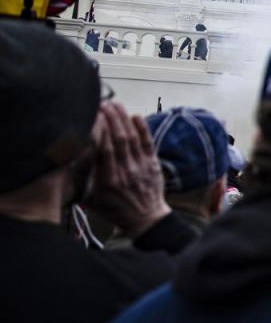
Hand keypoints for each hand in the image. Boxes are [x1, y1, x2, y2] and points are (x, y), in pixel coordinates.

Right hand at [84, 102, 170, 237]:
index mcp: (109, 180)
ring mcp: (141, 166)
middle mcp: (126, 171)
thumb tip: (65, 163)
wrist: (145, 218)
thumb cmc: (114, 208)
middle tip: (102, 104)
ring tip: (115, 105)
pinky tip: (135, 116)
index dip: (99, 130)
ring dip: (124, 119)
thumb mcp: (92, 199)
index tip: (92, 116)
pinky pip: (148, 143)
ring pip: (133, 138)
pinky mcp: (153, 164)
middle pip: (119, 139)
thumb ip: (81, 181)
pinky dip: (143, 129)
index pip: (104, 149)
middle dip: (111, 119)